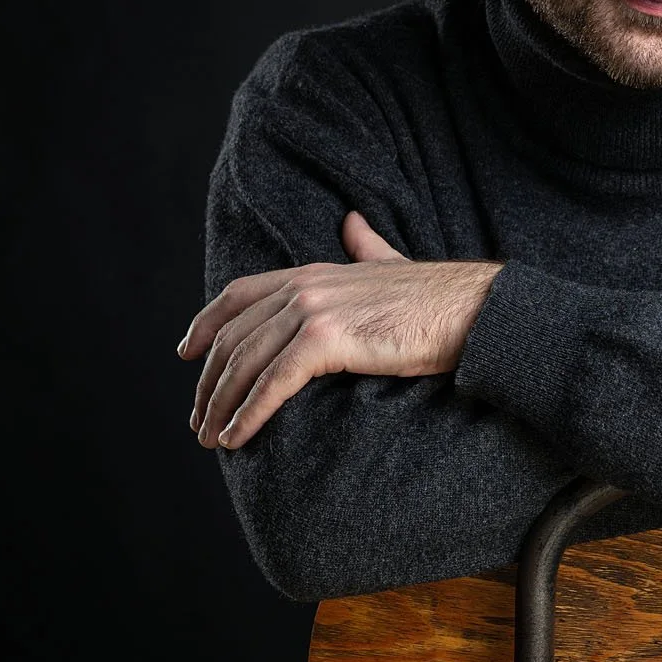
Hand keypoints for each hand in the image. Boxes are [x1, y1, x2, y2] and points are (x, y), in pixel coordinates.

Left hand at [178, 211, 500, 449]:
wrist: (473, 309)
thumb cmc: (438, 298)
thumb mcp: (390, 265)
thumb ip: (365, 247)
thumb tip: (353, 223)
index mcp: (314, 270)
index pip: (239, 294)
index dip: (207, 323)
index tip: (188, 352)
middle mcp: (305, 286)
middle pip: (234, 336)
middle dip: (209, 381)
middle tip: (199, 418)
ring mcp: (313, 310)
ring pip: (245, 363)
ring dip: (221, 405)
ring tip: (212, 437)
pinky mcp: (327, 340)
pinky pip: (273, 383)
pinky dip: (249, 413)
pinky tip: (237, 438)